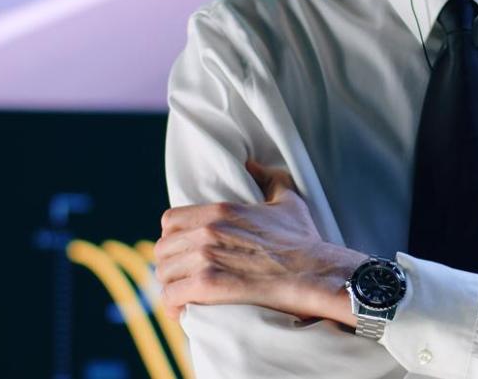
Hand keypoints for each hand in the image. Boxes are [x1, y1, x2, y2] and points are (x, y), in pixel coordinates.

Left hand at [155, 160, 363, 324]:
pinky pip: (171, 296)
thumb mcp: (288, 201)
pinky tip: (183, 312)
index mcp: (220, 210)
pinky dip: (173, 306)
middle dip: (170, 266)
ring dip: (171, 287)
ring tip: (182, 298)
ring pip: (164, 274)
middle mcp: (207, 231)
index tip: (183, 252)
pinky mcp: (209, 285)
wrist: (314, 273)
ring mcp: (206, 258)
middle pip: (163, 249)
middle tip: (183, 279)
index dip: (173, 238)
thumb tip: (254, 165)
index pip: (170, 221)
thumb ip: (269, 179)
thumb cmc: (303, 241)